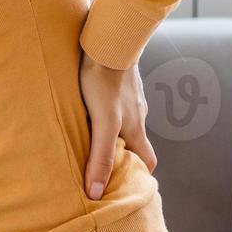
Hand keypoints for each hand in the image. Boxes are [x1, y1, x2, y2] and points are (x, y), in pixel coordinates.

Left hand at [78, 48, 156, 200]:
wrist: (108, 38)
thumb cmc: (104, 80)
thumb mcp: (103, 123)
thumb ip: (101, 156)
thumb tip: (96, 192)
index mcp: (136, 128)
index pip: (147, 161)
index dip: (140, 175)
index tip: (123, 186)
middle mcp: (136, 113)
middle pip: (132, 141)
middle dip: (119, 153)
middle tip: (97, 162)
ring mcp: (129, 95)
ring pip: (122, 120)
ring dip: (108, 129)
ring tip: (84, 134)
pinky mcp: (117, 79)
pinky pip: (113, 99)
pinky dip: (103, 107)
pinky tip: (84, 104)